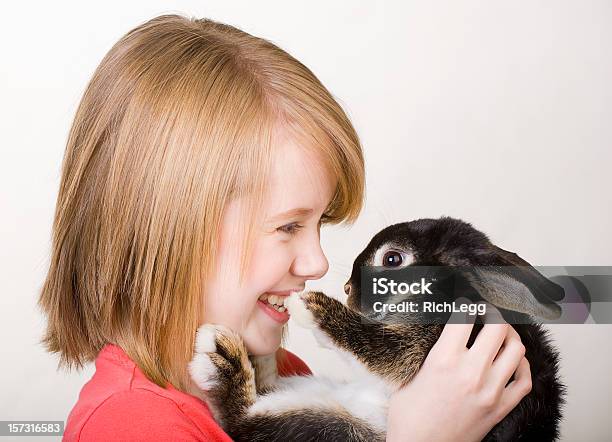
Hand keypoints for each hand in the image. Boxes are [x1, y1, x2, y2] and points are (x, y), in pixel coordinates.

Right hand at [386, 301, 531, 441]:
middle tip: (487, 310)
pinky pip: (524, 380)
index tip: (466, 299)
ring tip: (500, 332)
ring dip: (509, 335)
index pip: (464, 315)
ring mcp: (490, 391)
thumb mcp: (409, 375)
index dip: (466, 302)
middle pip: (497, 327)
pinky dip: (522, 365)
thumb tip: (443, 333)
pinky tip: (512, 360)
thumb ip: (429, 353)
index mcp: (443, 360)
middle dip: (493, 312)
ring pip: (516, 349)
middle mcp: (471, 372)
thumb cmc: (409, 418)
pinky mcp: (500, 409)